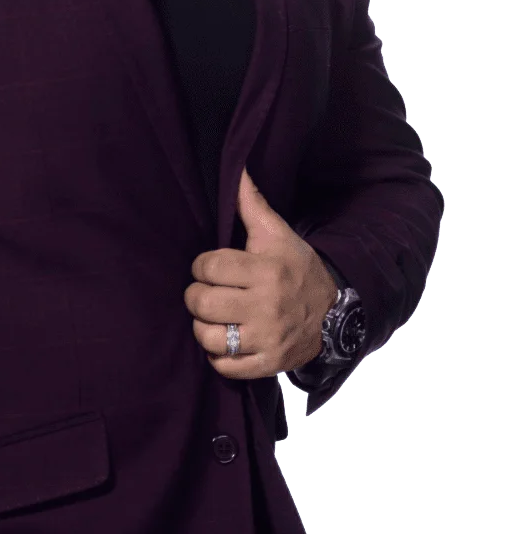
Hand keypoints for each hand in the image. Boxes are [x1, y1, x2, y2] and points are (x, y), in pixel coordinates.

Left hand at [184, 169, 338, 377]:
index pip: (208, 266)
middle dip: (198, 296)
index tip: (211, 268)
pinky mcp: (268, 364)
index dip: (203, 266)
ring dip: (204, 327)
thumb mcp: (277, 233)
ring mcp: (267, 338)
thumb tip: (236, 167)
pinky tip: (227, 341)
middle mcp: (265, 306)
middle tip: (208, 293)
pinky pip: (224, 366)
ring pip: (207, 336)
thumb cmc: (296, 267)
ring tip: (215, 318)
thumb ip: (251, 203)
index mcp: (264, 270)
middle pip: (201, 302)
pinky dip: (219, 357)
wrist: (334, 313)